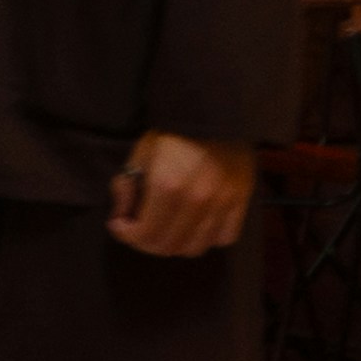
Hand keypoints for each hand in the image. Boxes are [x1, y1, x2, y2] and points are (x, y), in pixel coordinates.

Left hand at [105, 132, 258, 257]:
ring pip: (196, 247)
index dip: (126, 234)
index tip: (119, 224)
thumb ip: (127, 186)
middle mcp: (197, 200)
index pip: (146, 233)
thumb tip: (122, 214)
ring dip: (175, 244)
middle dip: (146, 242)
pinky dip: (207, 238)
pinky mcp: (241, 201)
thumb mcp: (140, 153)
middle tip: (138, 229)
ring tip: (165, 229)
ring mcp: (222, 203)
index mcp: (168, 187)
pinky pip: (225, 237)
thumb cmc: (171, 133)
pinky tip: (195, 225)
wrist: (211, 113)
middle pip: (169, 245)